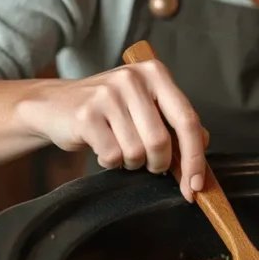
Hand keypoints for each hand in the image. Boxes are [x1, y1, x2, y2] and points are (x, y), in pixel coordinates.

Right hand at [17, 61, 208, 202]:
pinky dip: (110, 162)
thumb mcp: (145, 107)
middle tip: (148, 163)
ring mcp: (108, 95)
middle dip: (158, 164)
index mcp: (156, 74)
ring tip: (119, 147)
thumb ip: (175, 122)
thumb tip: (203, 144)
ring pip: (136, 152)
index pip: (188, 120)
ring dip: (131, 162)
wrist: (54, 105)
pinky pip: (112, 156)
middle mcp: (133, 79)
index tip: (196, 185)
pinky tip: (102, 147)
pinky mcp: (86, 114)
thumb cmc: (108, 110)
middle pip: (161, 141)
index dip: (195, 157)